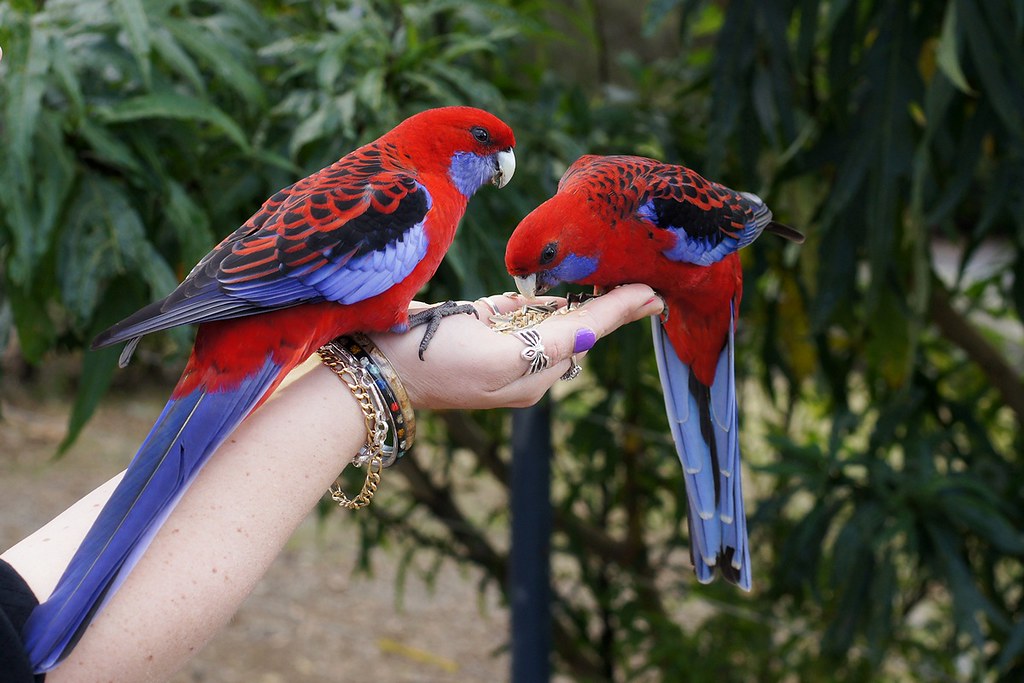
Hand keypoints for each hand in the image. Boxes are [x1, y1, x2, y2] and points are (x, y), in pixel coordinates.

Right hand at [370, 283, 663, 409]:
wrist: (377, 368)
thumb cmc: (434, 361)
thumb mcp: (498, 359)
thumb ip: (549, 346)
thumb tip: (591, 339)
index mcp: (532, 373)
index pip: (586, 334)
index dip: (620, 312)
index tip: (654, 294)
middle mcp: (523, 363)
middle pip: (576, 327)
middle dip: (608, 307)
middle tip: (644, 285)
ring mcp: (500, 347)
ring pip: (551, 320)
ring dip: (581, 302)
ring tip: (615, 282)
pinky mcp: (479, 330)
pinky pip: (520, 314)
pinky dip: (543, 303)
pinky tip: (563, 292)